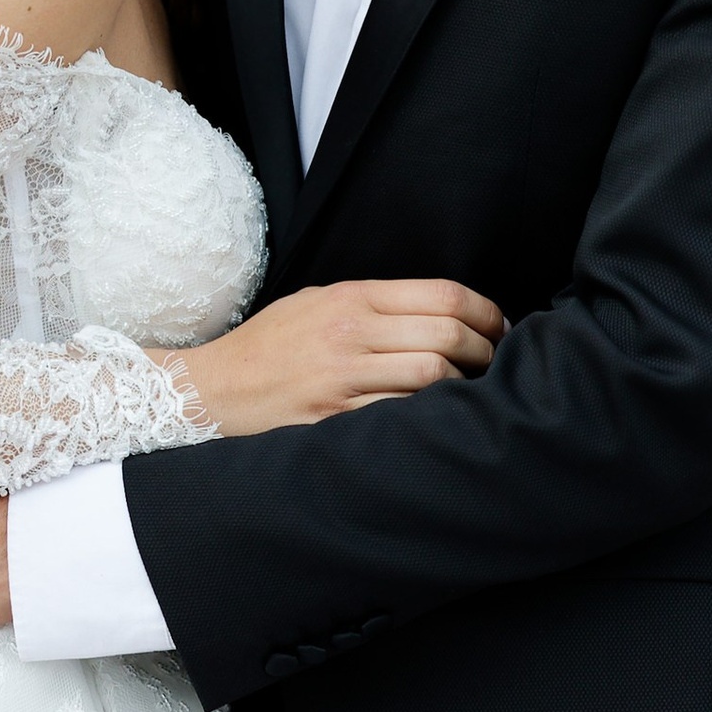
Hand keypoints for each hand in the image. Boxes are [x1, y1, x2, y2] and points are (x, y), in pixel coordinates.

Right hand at [168, 278, 504, 436]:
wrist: (211, 388)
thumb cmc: (267, 345)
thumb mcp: (315, 302)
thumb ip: (370, 303)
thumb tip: (435, 312)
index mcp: (350, 296)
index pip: (442, 294)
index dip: (486, 312)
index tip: (499, 327)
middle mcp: (349, 332)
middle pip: (446, 335)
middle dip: (485, 351)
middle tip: (495, 362)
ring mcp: (341, 377)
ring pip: (431, 376)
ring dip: (462, 386)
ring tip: (469, 390)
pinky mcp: (334, 417)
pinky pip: (400, 414)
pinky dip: (427, 415)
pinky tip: (435, 417)